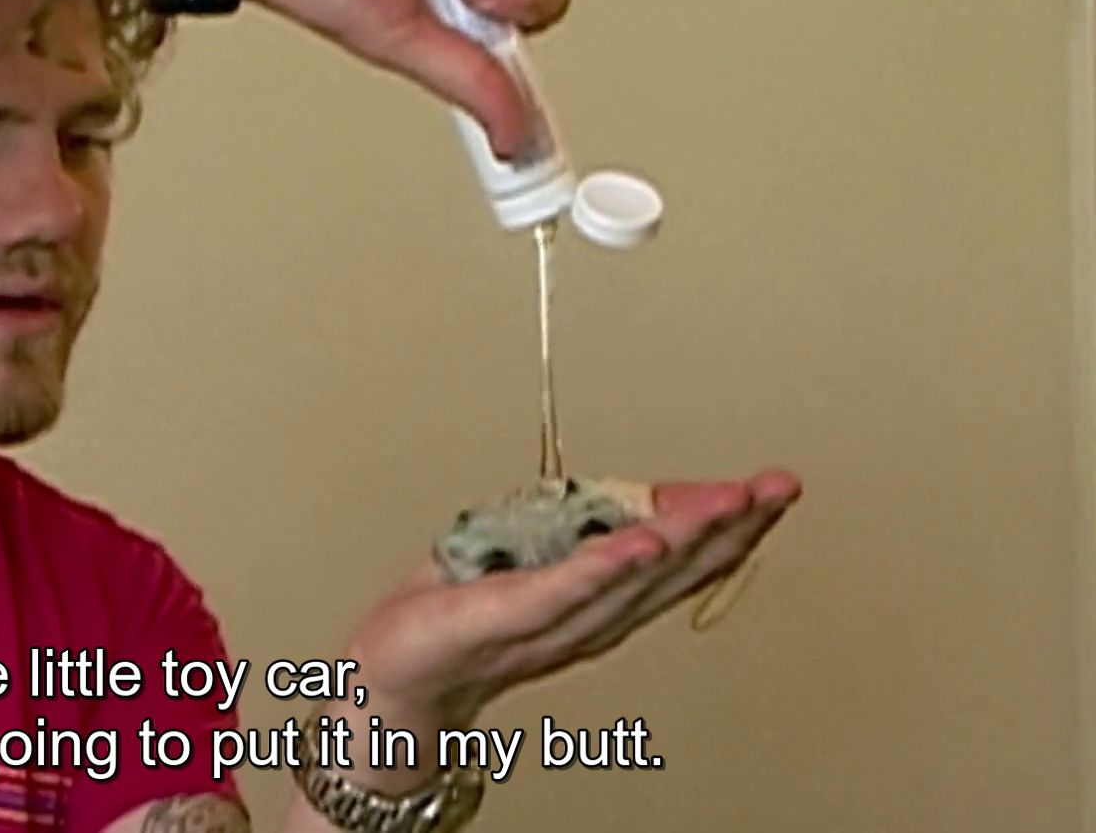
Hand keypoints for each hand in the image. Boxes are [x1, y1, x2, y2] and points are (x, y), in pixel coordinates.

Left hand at [342, 470, 801, 728]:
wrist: (392, 681)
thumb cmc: (455, 615)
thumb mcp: (531, 555)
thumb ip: (587, 532)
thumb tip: (642, 495)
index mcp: (596, 600)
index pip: (674, 558)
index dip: (725, 525)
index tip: (770, 490)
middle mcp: (584, 618)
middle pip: (669, 570)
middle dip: (730, 526)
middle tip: (777, 488)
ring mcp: (545, 623)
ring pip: (629, 581)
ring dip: (684, 538)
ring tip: (729, 502)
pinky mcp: (497, 619)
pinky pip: (558, 593)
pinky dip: (602, 569)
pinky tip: (641, 543)